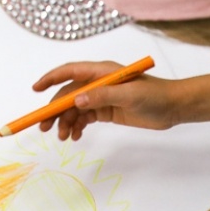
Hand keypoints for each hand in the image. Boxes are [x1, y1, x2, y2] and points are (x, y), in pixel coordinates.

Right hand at [33, 61, 185, 139]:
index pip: (70, 72)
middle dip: (54, 110)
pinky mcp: (106, 110)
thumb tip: (76, 100)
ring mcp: (102, 97)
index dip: (50, 78)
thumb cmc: (155, 96)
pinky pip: (85, 117)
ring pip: (75, 108)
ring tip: (63, 138)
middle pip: (68, 94)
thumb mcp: (130, 95)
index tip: (35, 89)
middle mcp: (98, 83)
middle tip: (44, 128)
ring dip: (66, 122)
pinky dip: (77, 126)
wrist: (174, 107)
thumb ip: (103, 96)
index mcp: (101, 72)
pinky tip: (75, 137)